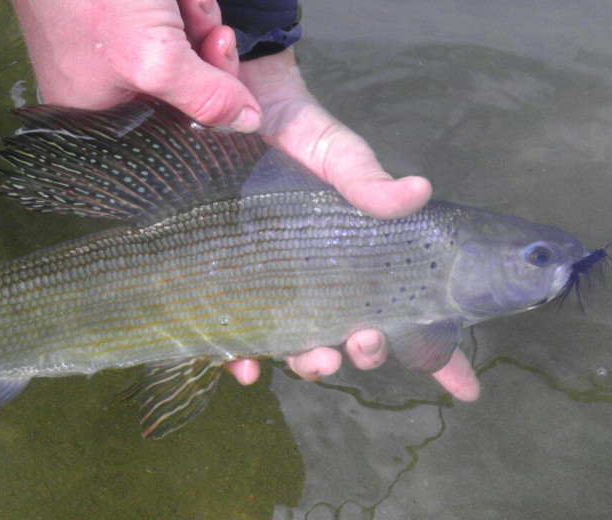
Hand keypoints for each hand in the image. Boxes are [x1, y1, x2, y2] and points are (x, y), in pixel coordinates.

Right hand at [12, 0, 261, 131]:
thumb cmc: (91, 0)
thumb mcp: (154, 58)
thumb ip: (205, 97)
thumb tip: (248, 123)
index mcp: (98, 115)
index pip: (170, 132)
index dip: (208, 110)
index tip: (231, 89)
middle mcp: (107, 86)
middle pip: (185, 91)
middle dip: (208, 60)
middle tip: (215, 36)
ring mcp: (120, 47)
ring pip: (187, 52)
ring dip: (201, 25)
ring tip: (188, 3)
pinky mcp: (133, 15)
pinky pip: (177, 23)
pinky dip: (189, 7)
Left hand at [187, 11, 478, 400]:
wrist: (239, 111)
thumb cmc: (298, 133)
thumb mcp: (337, 153)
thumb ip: (368, 178)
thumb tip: (418, 191)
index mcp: (363, 257)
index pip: (412, 311)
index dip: (441, 355)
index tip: (466, 389)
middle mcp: (326, 279)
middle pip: (354, 337)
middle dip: (363, 352)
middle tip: (361, 343)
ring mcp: (280, 285)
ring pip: (301, 345)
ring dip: (311, 364)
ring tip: (315, 360)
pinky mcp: (235, 282)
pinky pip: (240, 334)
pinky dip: (242, 357)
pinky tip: (242, 366)